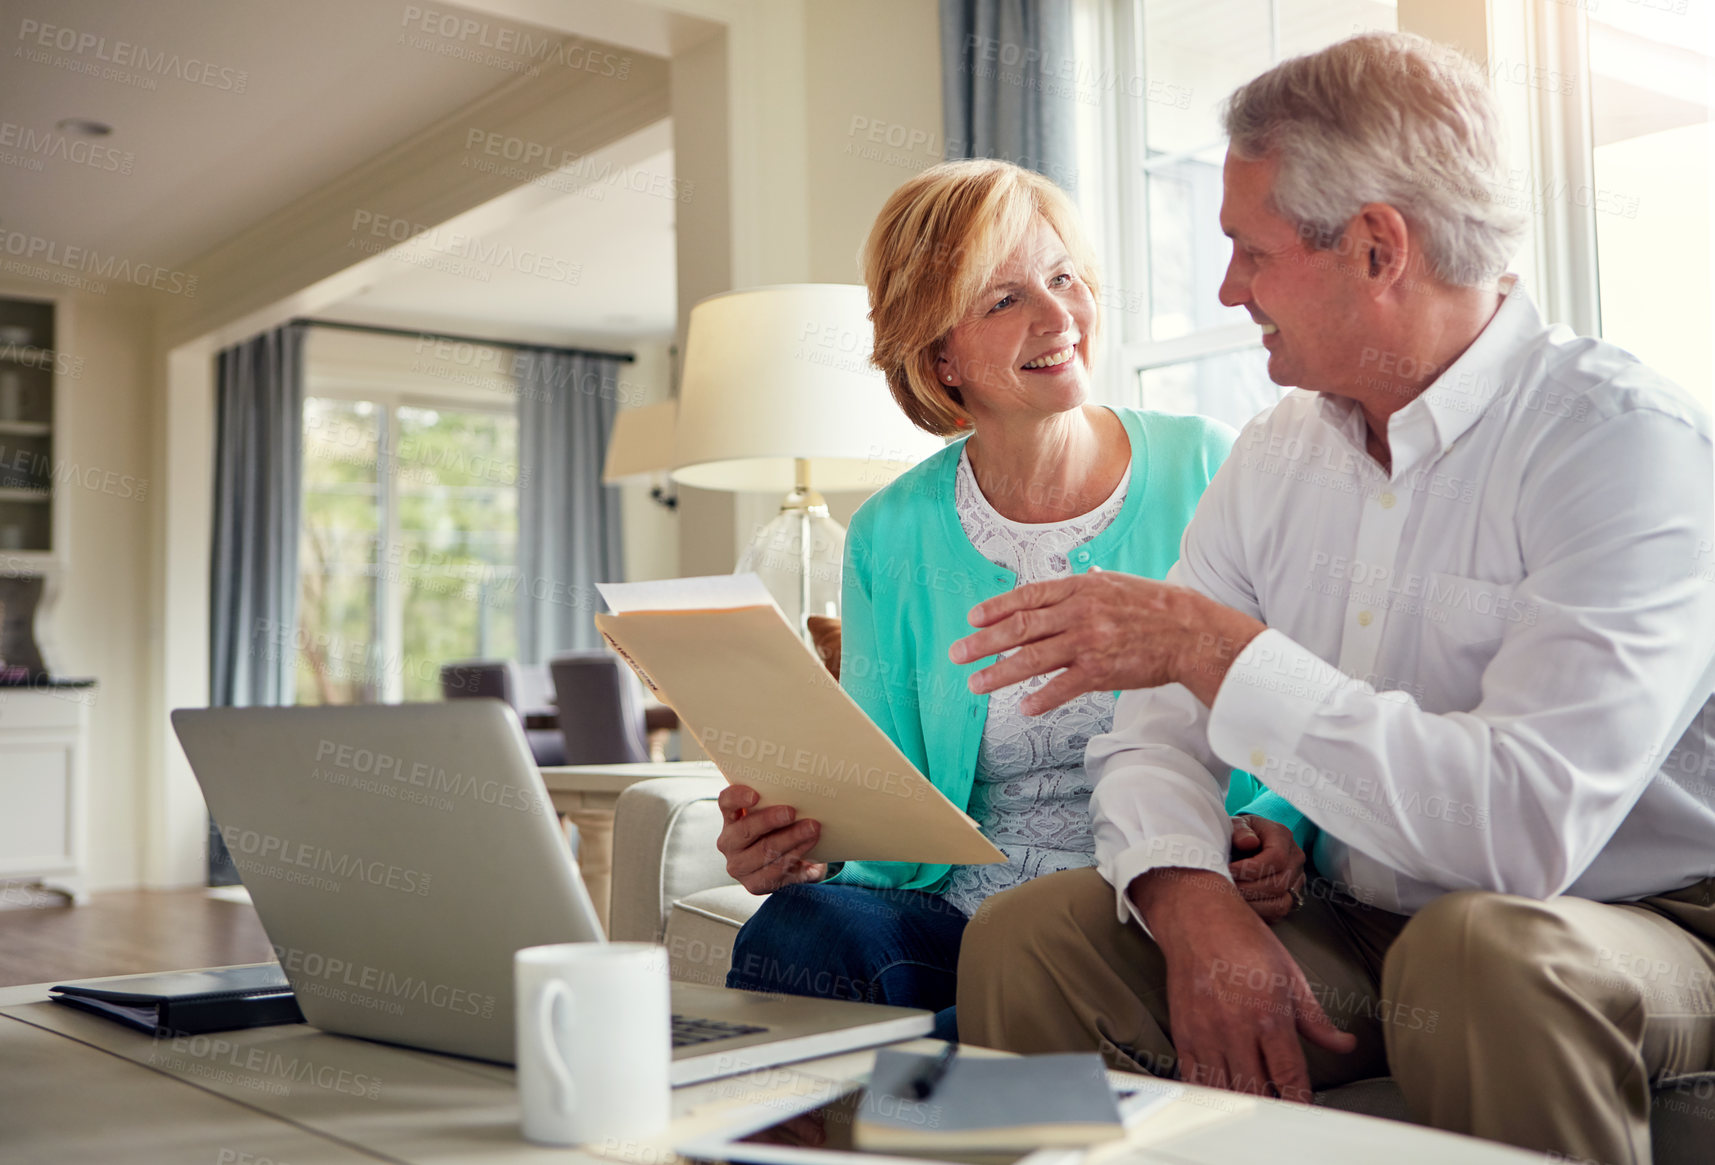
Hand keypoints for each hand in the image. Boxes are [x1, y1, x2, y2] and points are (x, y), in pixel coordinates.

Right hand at [716, 785, 827, 893]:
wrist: (782, 864)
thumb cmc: (778, 830)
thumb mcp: (773, 815)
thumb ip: (778, 803)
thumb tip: (804, 792)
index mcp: (731, 818)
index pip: (727, 802)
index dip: (738, 797)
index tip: (756, 795)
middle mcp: (729, 843)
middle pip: (746, 829)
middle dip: (770, 820)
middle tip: (792, 812)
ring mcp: (739, 866)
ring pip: (765, 852)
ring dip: (792, 840)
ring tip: (812, 830)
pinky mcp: (754, 885)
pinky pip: (777, 872)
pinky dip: (797, 862)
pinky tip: (812, 858)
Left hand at [948, 572, 1263, 712]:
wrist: (1191, 632)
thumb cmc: (1154, 608)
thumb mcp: (1114, 584)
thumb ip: (1082, 590)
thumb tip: (1059, 590)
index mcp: (1080, 588)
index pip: (1027, 597)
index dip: (996, 608)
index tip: (972, 619)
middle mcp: (1079, 612)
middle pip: (1019, 627)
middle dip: (982, 642)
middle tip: (956, 654)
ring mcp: (1088, 642)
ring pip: (1032, 658)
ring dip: (998, 673)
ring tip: (975, 683)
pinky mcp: (1101, 671)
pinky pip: (1062, 687)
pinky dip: (1040, 698)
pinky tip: (1023, 707)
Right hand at [1131, 869, 1353, 1101]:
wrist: (1196, 917)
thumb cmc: (1243, 939)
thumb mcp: (1290, 975)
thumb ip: (1316, 1019)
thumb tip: (1344, 1044)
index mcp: (1269, 1014)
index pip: (1289, 1076)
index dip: (1300, 1101)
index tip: (1305, 1108)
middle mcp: (1235, 1028)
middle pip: (1256, 1092)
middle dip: (1272, 1107)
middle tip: (1282, 1107)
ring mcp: (1205, 1033)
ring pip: (1224, 1091)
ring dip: (1241, 1102)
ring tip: (1255, 1101)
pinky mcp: (1182, 1033)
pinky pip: (1194, 1078)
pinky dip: (1211, 1091)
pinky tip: (1224, 1089)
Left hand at [1229, 815, 1306, 923]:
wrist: (1248, 841)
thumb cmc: (1240, 833)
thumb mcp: (1237, 824)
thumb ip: (1240, 830)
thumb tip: (1248, 842)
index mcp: (1283, 837)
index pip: (1276, 858)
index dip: (1250, 868)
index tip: (1228, 871)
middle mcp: (1295, 859)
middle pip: (1278, 883)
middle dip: (1248, 889)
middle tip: (1224, 889)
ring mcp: (1296, 879)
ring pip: (1281, 902)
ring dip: (1253, 904)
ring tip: (1231, 899)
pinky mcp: (1291, 896)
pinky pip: (1279, 912)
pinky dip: (1259, 913)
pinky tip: (1240, 907)